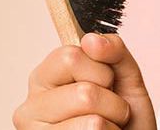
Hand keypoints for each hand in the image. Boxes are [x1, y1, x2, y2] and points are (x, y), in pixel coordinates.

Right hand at [13, 32, 156, 128]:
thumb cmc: (125, 117)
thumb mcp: (126, 77)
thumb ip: (114, 51)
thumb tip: (92, 39)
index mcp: (47, 76)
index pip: (70, 56)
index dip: (102, 70)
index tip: (106, 82)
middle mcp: (32, 105)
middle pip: (84, 93)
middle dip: (112, 102)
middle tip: (110, 110)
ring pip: (92, 122)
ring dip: (113, 123)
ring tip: (107, 126)